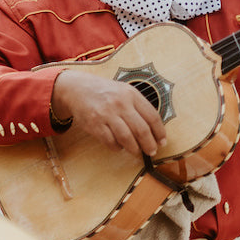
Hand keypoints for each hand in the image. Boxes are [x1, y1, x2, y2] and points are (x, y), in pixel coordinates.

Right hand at [51, 70, 166, 155]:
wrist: (77, 88)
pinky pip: (110, 142)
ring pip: (127, 138)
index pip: (152, 117)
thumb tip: (154, 130)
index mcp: (131, 94)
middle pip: (141, 130)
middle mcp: (119, 103)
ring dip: (134, 149)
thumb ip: (138, 106)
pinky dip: (117, 147)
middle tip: (152, 151)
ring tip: (136, 151)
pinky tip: (119, 145)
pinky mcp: (94, 124)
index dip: (160, 132)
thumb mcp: (124, 91)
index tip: (162, 141)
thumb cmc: (104, 92)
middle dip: (149, 145)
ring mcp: (106, 114)